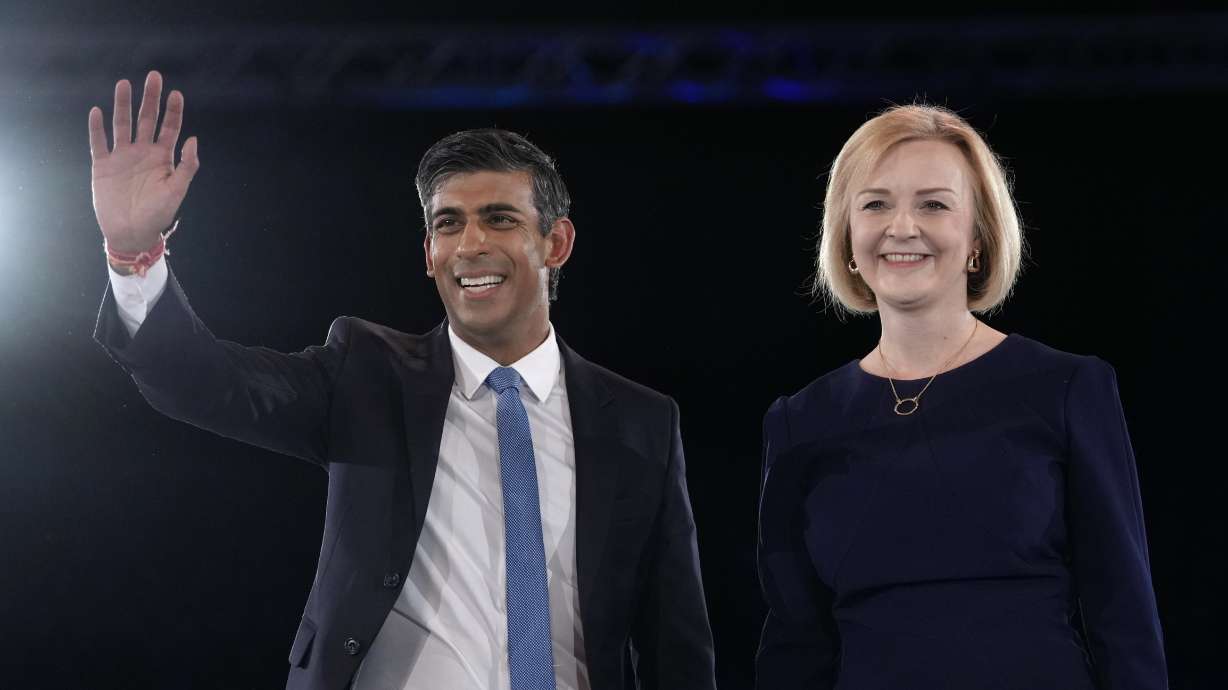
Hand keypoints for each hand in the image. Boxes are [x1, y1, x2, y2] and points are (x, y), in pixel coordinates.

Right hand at [89, 70, 198, 253]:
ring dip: (122, 105)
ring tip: (124, 84)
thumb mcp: (176, 191)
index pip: (169, 128)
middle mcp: (142, 152)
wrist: (132, 233)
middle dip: (150, 99)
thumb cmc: (158, 214)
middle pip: (146, 119)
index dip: (173, 111)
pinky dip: (97, 128)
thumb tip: (193, 140)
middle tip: (153, 76)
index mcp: (162, 157)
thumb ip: (186, 167)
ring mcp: (122, 157)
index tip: (176, 93)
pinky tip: (97, 111)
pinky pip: (99, 143)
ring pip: (122, 125)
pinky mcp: (103, 165)